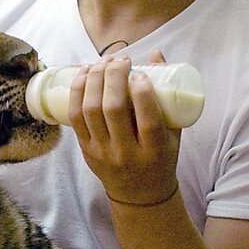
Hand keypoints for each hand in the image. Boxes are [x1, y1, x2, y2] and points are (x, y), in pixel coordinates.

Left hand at [67, 51, 180, 206]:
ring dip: (93, 80)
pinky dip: (77, 92)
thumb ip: (167, 96)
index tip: (139, 72)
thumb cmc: (160, 157)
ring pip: (90, 111)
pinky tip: (83, 74)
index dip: (142, 92)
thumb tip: (156, 55)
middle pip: (113, 110)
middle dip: (113, 77)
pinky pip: (75, 118)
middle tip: (119, 60)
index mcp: (155, 151)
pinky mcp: (85, 150)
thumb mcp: (173, 132)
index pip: (147, 120)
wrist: (139, 193)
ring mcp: (102, 152)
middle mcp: (126, 154)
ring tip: (101, 62)